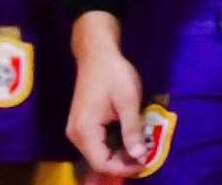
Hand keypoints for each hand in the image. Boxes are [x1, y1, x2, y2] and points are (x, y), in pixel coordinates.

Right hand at [68, 14, 150, 177]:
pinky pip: (97, 143)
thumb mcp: (128, 101)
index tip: (145, 163)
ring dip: (119, 155)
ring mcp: (77, 129)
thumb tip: (140, 157)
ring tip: (140, 148)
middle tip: (145, 156)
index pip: (102, 163)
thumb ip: (132, 131)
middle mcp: (76, 135)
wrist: (97, 53)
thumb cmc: (113, 74)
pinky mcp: (81, 124)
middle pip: (98, 161)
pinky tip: (128, 139)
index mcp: (84, 131)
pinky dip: (113, 145)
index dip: (124, 168)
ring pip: (98, 153)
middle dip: (123, 163)